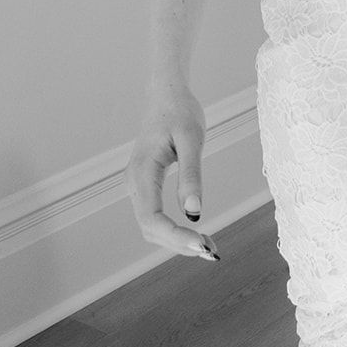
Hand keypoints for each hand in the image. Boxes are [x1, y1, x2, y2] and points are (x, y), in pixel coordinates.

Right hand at [125, 86, 219, 261]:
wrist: (166, 94)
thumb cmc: (180, 112)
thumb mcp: (192, 139)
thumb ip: (192, 174)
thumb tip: (194, 212)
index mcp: (143, 171)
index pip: (152, 218)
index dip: (175, 237)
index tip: (203, 244)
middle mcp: (133, 182)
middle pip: (149, 229)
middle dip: (178, 244)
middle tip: (212, 251)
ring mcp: (136, 185)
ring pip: (150, 227)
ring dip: (176, 241)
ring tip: (208, 246)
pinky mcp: (144, 186)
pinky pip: (153, 217)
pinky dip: (173, 231)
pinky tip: (196, 233)